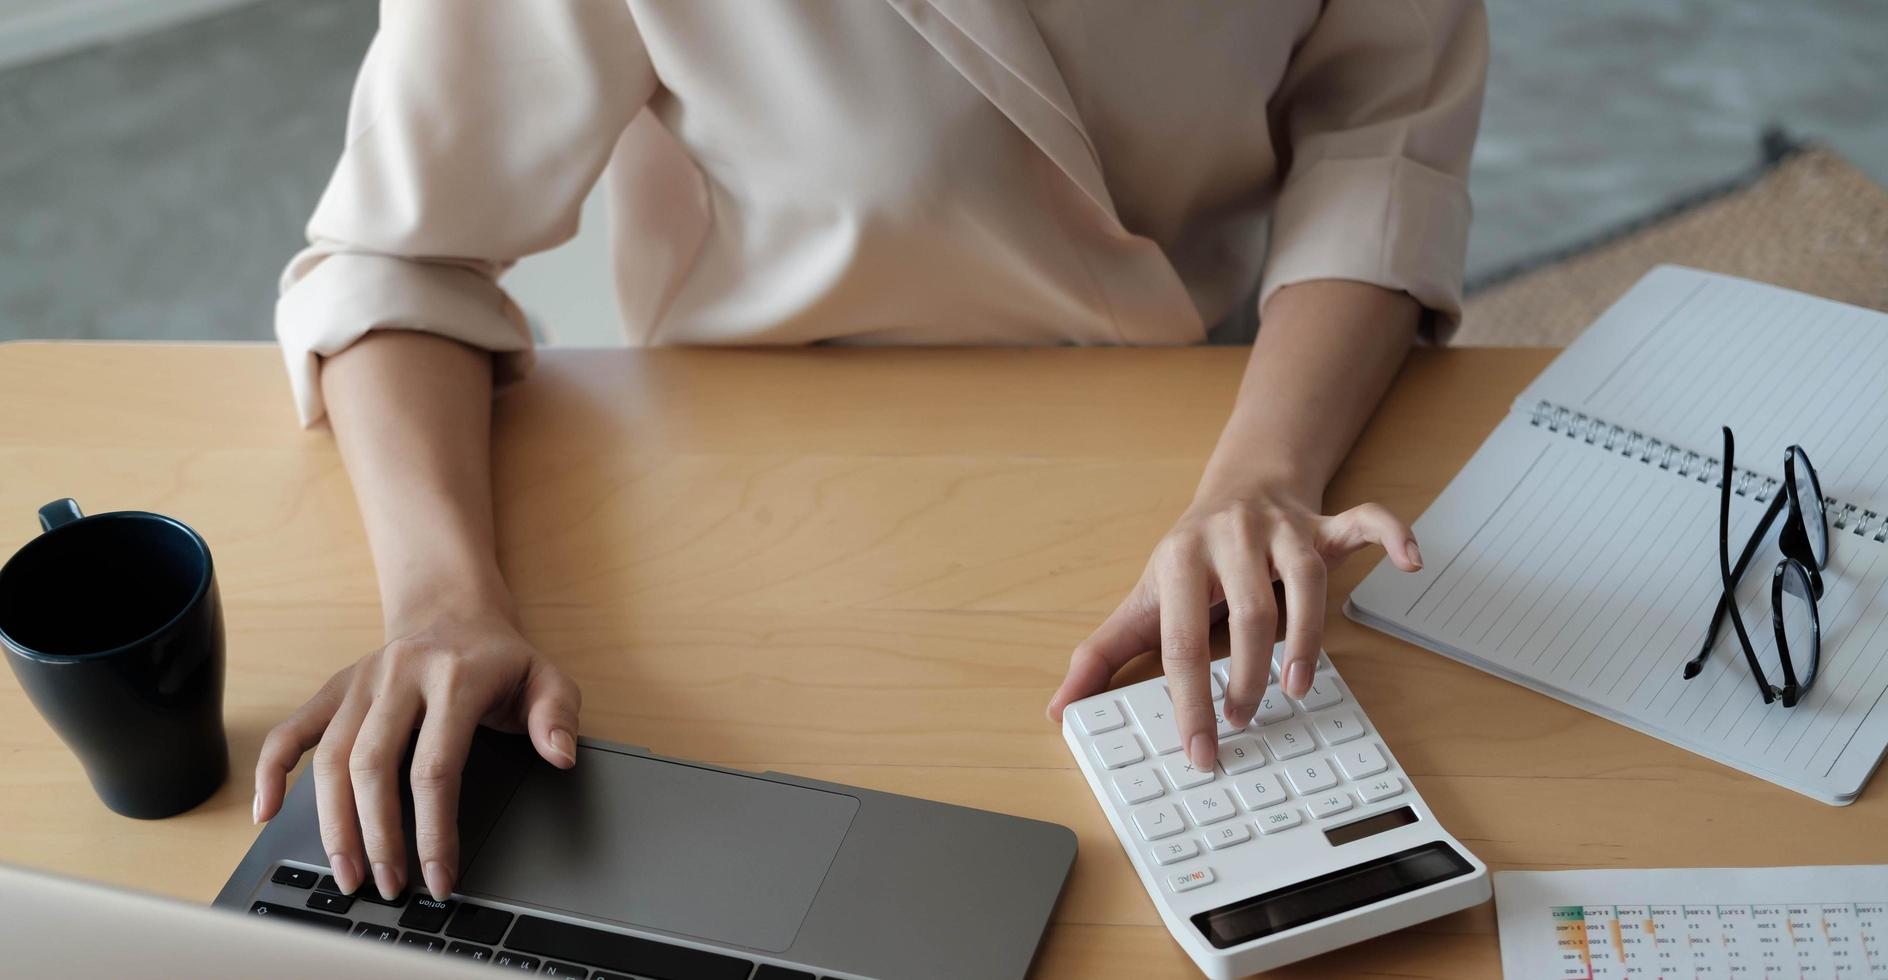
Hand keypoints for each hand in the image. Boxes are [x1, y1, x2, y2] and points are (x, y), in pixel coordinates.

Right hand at [252, 610, 579, 901]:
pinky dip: (272, 769)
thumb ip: (558, 715)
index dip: (434, 829)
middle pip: (374, 767)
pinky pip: (293, 729)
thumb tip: (561, 755)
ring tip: (349, 873)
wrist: (454, 611)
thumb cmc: (501, 659)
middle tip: (390, 886)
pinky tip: (267, 811)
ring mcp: (362, 681)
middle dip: (378, 836)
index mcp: (455, 677)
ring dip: (334, 823)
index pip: (436, 767)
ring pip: (330, 758)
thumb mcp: (547, 677)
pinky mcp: (334, 688)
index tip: (438, 876)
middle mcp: (401, 675)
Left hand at [1047, 488, 1421, 770]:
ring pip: (1305, 579)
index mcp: (1180, 559)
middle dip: (1246, 674)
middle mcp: (1231, 537)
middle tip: (1246, 721)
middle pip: (1247, 611)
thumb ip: (1103, 656)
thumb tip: (1059, 709)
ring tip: (1299, 687)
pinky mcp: (1325, 523)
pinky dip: (1390, 534)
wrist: (1238, 486)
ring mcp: (1283, 528)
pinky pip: (1364, 521)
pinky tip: (1409, 561)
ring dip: (1308, 637)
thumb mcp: (1142, 601)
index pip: (1181, 639)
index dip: (1188, 700)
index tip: (1200, 748)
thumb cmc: (1189, 559)